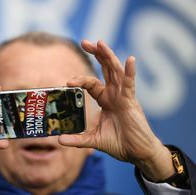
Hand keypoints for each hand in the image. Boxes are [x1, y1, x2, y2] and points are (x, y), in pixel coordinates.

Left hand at [59, 40, 173, 181]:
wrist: (136, 153)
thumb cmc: (119, 143)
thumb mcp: (94, 140)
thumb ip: (77, 139)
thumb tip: (58, 140)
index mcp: (106, 99)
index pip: (91, 83)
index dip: (80, 79)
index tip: (68, 82)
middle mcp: (114, 94)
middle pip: (105, 68)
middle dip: (96, 54)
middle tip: (84, 42)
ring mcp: (124, 96)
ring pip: (115, 71)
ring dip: (108, 56)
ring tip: (100, 43)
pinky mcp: (131, 101)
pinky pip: (130, 84)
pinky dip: (130, 72)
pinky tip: (130, 60)